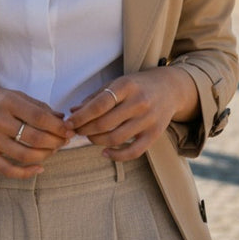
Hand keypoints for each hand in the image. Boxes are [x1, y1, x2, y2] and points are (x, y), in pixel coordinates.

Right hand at [0, 81, 72, 178]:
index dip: (58, 126)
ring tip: (52, 151)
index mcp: (8, 101)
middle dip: (55, 142)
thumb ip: (36, 106)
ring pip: (24, 155)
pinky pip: (8, 169)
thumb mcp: (12, 95)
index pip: (40, 117)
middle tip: (64, 142)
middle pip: (35, 137)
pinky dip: (27, 172)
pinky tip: (39, 168)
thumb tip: (61, 118)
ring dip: (45, 155)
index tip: (69, 130)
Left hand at [64, 67, 198, 160]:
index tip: (68, 123)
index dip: (81, 116)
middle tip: (76, 131)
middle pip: (105, 123)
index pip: (99, 104)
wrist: (170, 88)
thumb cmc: (138, 85)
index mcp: (126, 86)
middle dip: (85, 130)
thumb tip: (73, 111)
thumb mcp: (117, 83)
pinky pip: (133, 152)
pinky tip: (104, 152)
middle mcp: (138, 103)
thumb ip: (95, 97)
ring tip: (88, 137)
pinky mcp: (154, 134)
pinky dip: (116, 156)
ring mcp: (148, 120)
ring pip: (116, 138)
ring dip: (97, 141)